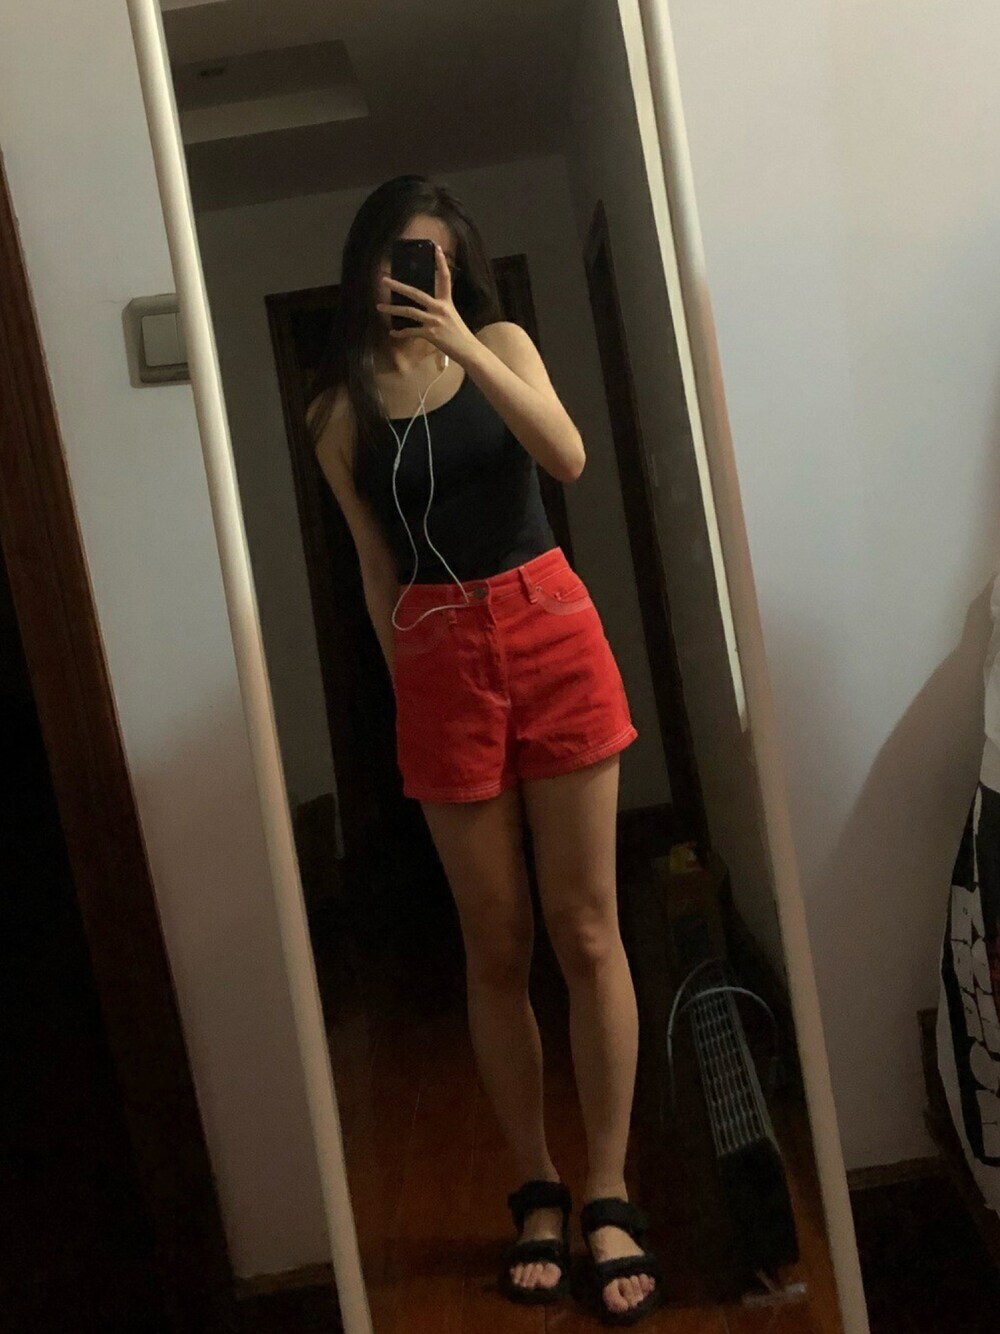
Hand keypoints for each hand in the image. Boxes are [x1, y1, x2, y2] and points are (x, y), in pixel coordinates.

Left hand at [376, 244, 478, 362]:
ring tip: (379, 307)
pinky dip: (401, 333)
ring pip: (409, 311)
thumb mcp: (452, 317)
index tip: (436, 248)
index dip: (441, 263)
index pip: (445, 278)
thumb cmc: (459, 335)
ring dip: (392, 309)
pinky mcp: (431, 334)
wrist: (468, 350)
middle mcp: (440, 309)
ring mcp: (434, 321)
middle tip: (384, 280)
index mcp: (447, 302)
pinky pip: (411, 332)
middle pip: (416, 293)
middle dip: (398, 286)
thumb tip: (426, 306)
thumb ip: (440, 309)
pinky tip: (392, 333)